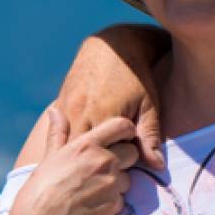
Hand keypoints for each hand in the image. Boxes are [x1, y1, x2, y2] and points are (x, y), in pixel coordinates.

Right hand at [5, 109, 140, 214]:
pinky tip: (91, 207)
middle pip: (132, 152)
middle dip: (123, 160)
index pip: (122, 125)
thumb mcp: (49, 158)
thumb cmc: (39, 191)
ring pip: (127, 178)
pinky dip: (110, 203)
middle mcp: (103, 161)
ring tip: (91, 192)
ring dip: (116, 184)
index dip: (126, 130)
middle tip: (103, 171)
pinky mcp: (114, 205)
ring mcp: (110, 184)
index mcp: (86, 145)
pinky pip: (121, 200)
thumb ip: (58, 133)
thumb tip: (54, 110)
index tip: (123, 137)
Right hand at [57, 25, 167, 167]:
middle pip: (78, 153)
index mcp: (103, 115)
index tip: (118, 169)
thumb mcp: (148, 105)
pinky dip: (67, 141)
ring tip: (87, 162)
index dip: (108, 167)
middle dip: (87, 164)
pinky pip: (58, 130)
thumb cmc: (137, 76)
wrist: (113, 44)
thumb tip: (156, 166)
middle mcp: (80, 112)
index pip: (101, 156)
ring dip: (75, 153)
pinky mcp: (60, 101)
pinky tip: (76, 149)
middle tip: (100, 170)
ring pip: (64, 143)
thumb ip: (149, 136)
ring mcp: (66, 106)